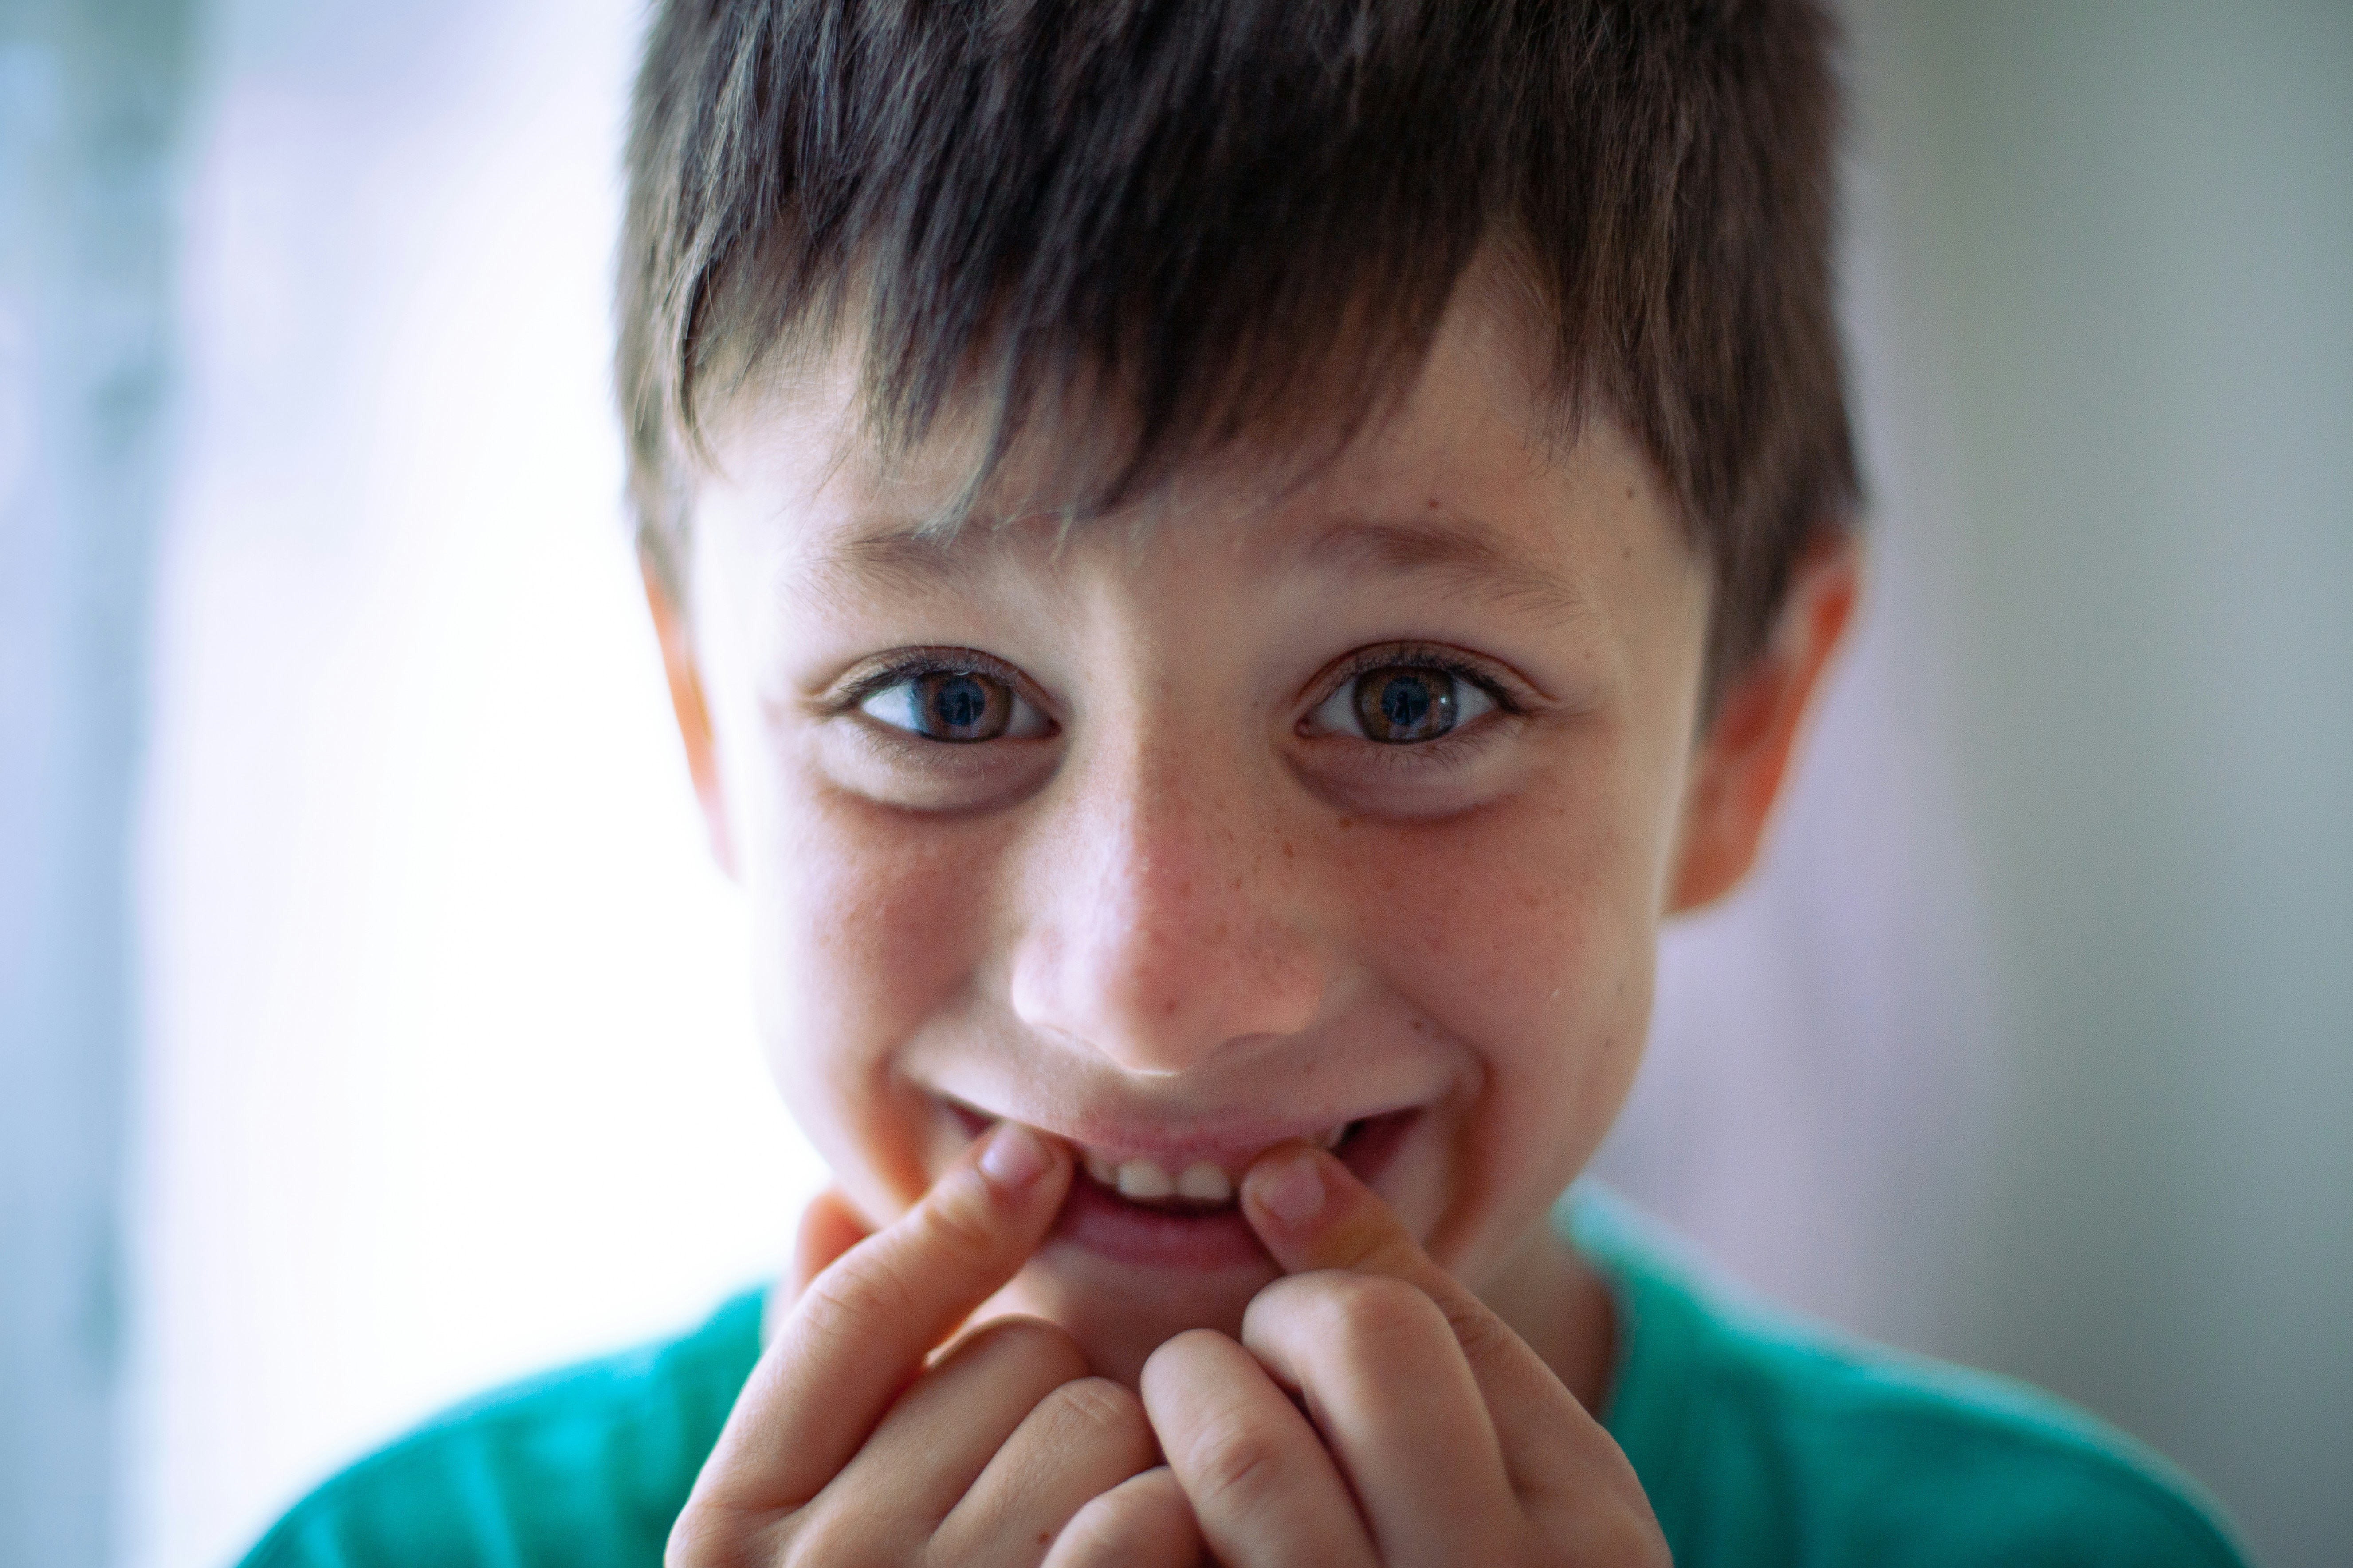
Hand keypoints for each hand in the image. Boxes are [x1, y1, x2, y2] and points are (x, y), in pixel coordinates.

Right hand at [668, 1122, 1205, 1567]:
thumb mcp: (802, 1517)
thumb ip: (818, 1372)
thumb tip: (829, 1189)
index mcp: (731, 1529)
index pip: (852, 1314)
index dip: (952, 1223)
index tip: (1035, 1154)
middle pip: (1014, 1360)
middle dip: (1054, 1399)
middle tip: (1042, 1492)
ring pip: (1097, 1421)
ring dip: (1129, 1461)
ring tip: (1095, 1537)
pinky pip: (1153, 1513)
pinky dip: (1175, 1530)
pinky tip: (1162, 1566)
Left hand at [1139, 1144, 1666, 1567]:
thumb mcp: (1522, 1455)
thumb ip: (1415, 1304)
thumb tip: (1271, 1167)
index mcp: (1569, 1541)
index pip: (1376, 1327)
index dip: (1308, 1307)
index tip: (1305, 1344)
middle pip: (1274, 1402)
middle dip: (1227, 1365)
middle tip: (1234, 1396)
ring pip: (1217, 1476)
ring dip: (1170, 1441)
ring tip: (1194, 1466)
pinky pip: (1137, 1559)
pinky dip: (1124, 1531)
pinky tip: (1162, 1532)